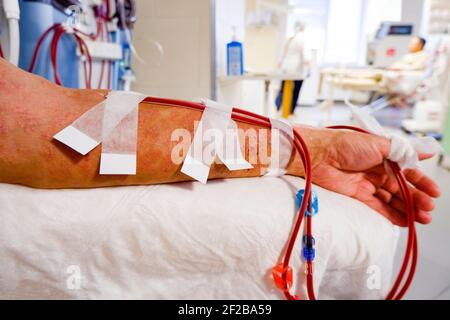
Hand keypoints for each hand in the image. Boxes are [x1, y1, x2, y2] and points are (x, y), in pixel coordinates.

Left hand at [295, 127, 439, 226]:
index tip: (434, 193)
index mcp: (385, 157)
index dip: (421, 182)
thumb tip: (427, 151)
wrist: (319, 156)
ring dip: (408, 209)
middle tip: (429, 209)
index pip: (408, 172)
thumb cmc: (346, 145)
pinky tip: (406, 221)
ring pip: (393, 199)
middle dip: (417, 199)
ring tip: (422, 219)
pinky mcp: (358, 196)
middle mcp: (378, 171)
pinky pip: (378, 207)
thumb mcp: (379, 144)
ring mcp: (368, 184)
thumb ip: (403, 152)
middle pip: (402, 188)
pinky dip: (392, 214)